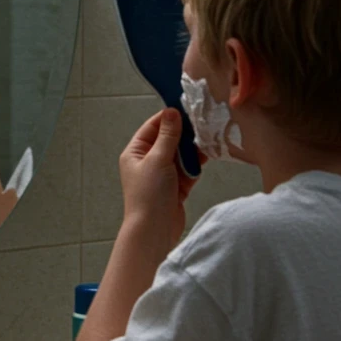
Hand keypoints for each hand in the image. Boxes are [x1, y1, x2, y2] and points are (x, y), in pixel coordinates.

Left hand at [119, 108, 202, 247]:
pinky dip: (194, 167)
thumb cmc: (149, 195)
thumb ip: (168, 135)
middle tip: (202, 128)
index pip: (153, 127)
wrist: (154, 231)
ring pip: (180, 155)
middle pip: (169, 140)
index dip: (169, 118)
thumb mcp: (158, 159)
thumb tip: (171, 112)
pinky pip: (187, 170)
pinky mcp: (175, 187)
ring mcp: (162, 175)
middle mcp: (147, 161)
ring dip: (191, 152)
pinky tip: (204, 161)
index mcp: (136, 152)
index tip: (187, 110)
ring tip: (205, 145)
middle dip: (184, 136)